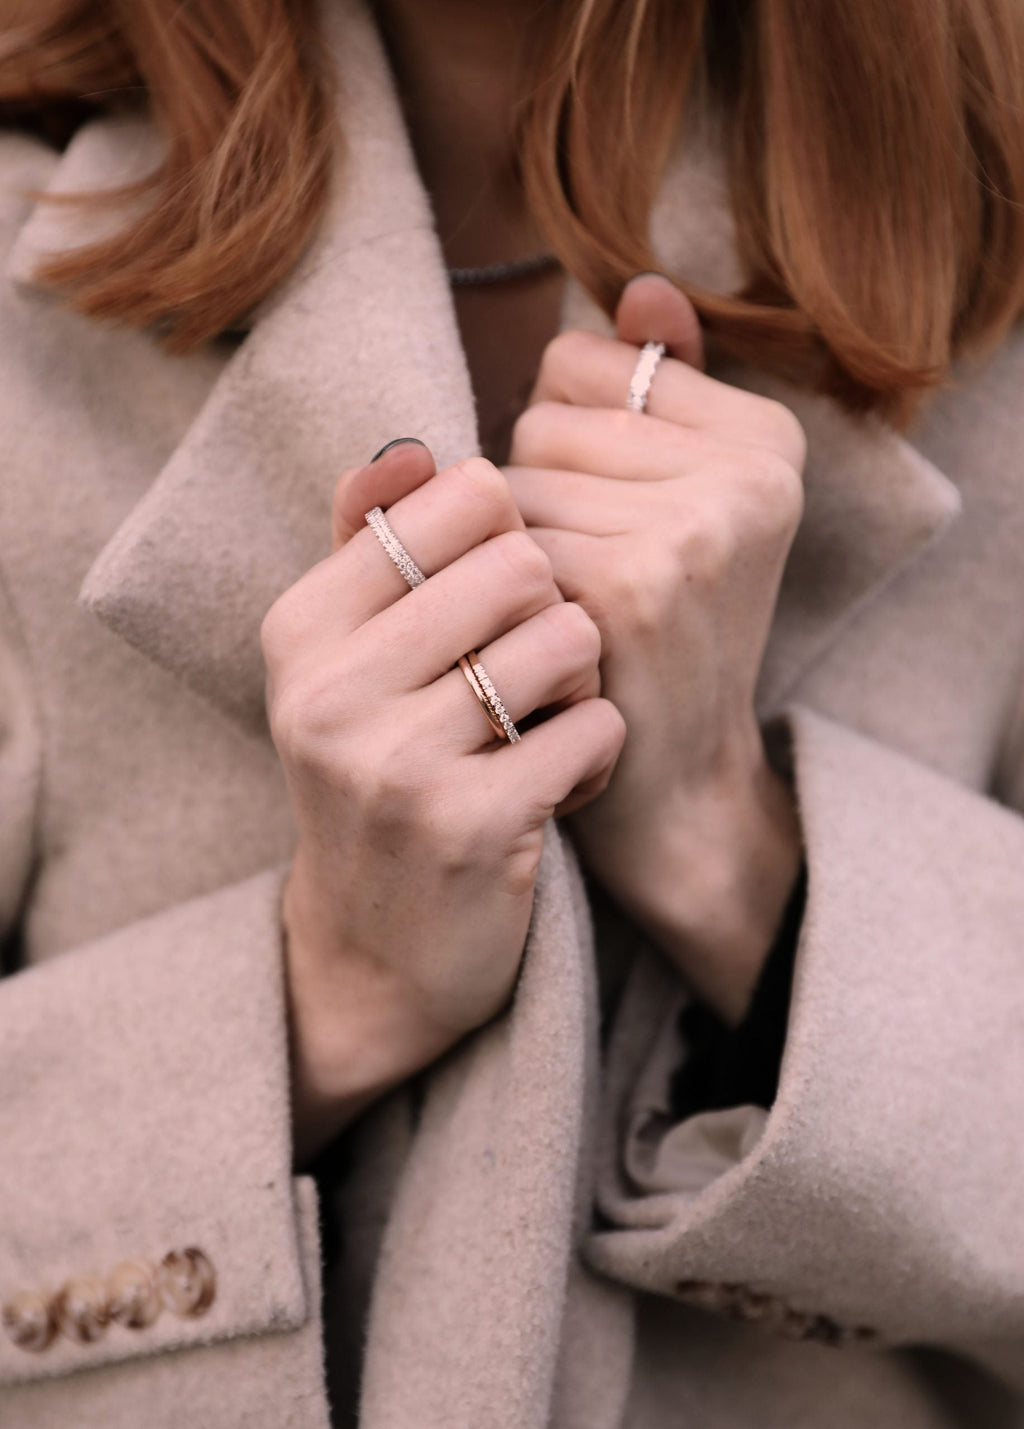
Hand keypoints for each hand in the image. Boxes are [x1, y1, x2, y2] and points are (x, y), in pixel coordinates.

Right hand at [260, 440, 624, 1160]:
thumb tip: (413, 449)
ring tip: (546, 727)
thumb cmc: (380, 778)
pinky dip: (598, 752)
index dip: (510, 536)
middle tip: (532, 674)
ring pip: (569, 637)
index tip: (496, 599)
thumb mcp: (347, 667)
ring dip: (582, 683)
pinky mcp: (471, 826)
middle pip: (523, 562)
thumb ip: (370, 551)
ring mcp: (397, 763)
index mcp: (301, 628)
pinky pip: (595, 727)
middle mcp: (332, 689)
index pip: (455, 497)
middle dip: (553, 612)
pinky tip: (561, 787)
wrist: (378, 950)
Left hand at [505, 275, 804, 1023]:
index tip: (613, 527)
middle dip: (532, 505)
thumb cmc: (652, 634)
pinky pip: (497, 546)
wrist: (672, 783)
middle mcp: (747, 471)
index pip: (576, 364)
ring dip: (508, 556)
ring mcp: (697, 527)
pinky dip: (498, 602)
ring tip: (573, 620)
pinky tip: (552, 650)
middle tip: (591, 587)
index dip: (560, 450)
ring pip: (506, 483)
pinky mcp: (634, 586)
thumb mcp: (674, 505)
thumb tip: (640, 285)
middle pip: (536, 422)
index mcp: (763, 435)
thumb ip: (658, 389)